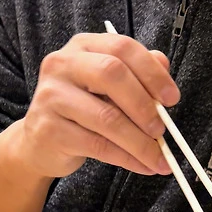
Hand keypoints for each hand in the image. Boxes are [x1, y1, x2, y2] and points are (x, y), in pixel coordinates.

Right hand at [12, 30, 178, 179]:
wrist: (39, 142)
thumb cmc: (81, 110)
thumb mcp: (108, 87)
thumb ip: (136, 73)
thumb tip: (164, 64)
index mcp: (82, 46)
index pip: (122, 47)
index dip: (152, 72)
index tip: (172, 98)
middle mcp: (62, 64)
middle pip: (112, 74)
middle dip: (144, 105)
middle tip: (161, 129)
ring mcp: (52, 96)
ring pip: (107, 117)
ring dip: (140, 142)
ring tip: (158, 157)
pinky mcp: (49, 129)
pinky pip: (97, 145)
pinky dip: (127, 158)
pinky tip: (142, 165)